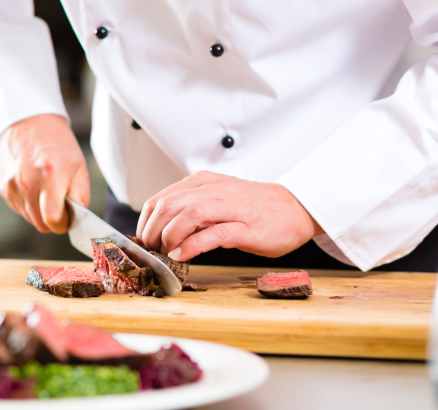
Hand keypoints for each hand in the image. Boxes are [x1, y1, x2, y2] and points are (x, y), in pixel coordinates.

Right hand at [0, 114, 89, 233]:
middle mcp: (28, 183)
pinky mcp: (4, 189)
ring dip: (41, 212)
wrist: (27, 124)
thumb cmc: (57, 144)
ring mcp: (13, 186)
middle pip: (42, 224)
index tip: (69, 216)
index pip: (53, 219)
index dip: (64, 223)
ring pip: (30, 219)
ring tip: (46, 189)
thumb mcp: (79, 165)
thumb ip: (81, 195)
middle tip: (60, 202)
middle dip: (54, 219)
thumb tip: (78, 218)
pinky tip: (34, 186)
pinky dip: (29, 204)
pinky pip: (20, 209)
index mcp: (51, 176)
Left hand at [136, 171, 322, 260]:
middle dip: (153, 231)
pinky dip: (192, 246)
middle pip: (170, 206)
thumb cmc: (252, 207)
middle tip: (151, 249)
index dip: (146, 222)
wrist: (294, 209)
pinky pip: (213, 234)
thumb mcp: (216, 199)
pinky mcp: (246, 228)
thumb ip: (191, 208)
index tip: (143, 239)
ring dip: (170, 237)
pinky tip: (182, 255)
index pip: (162, 198)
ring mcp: (231, 207)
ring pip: (188, 215)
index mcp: (204, 182)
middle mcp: (215, 190)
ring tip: (166, 252)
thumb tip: (160, 229)